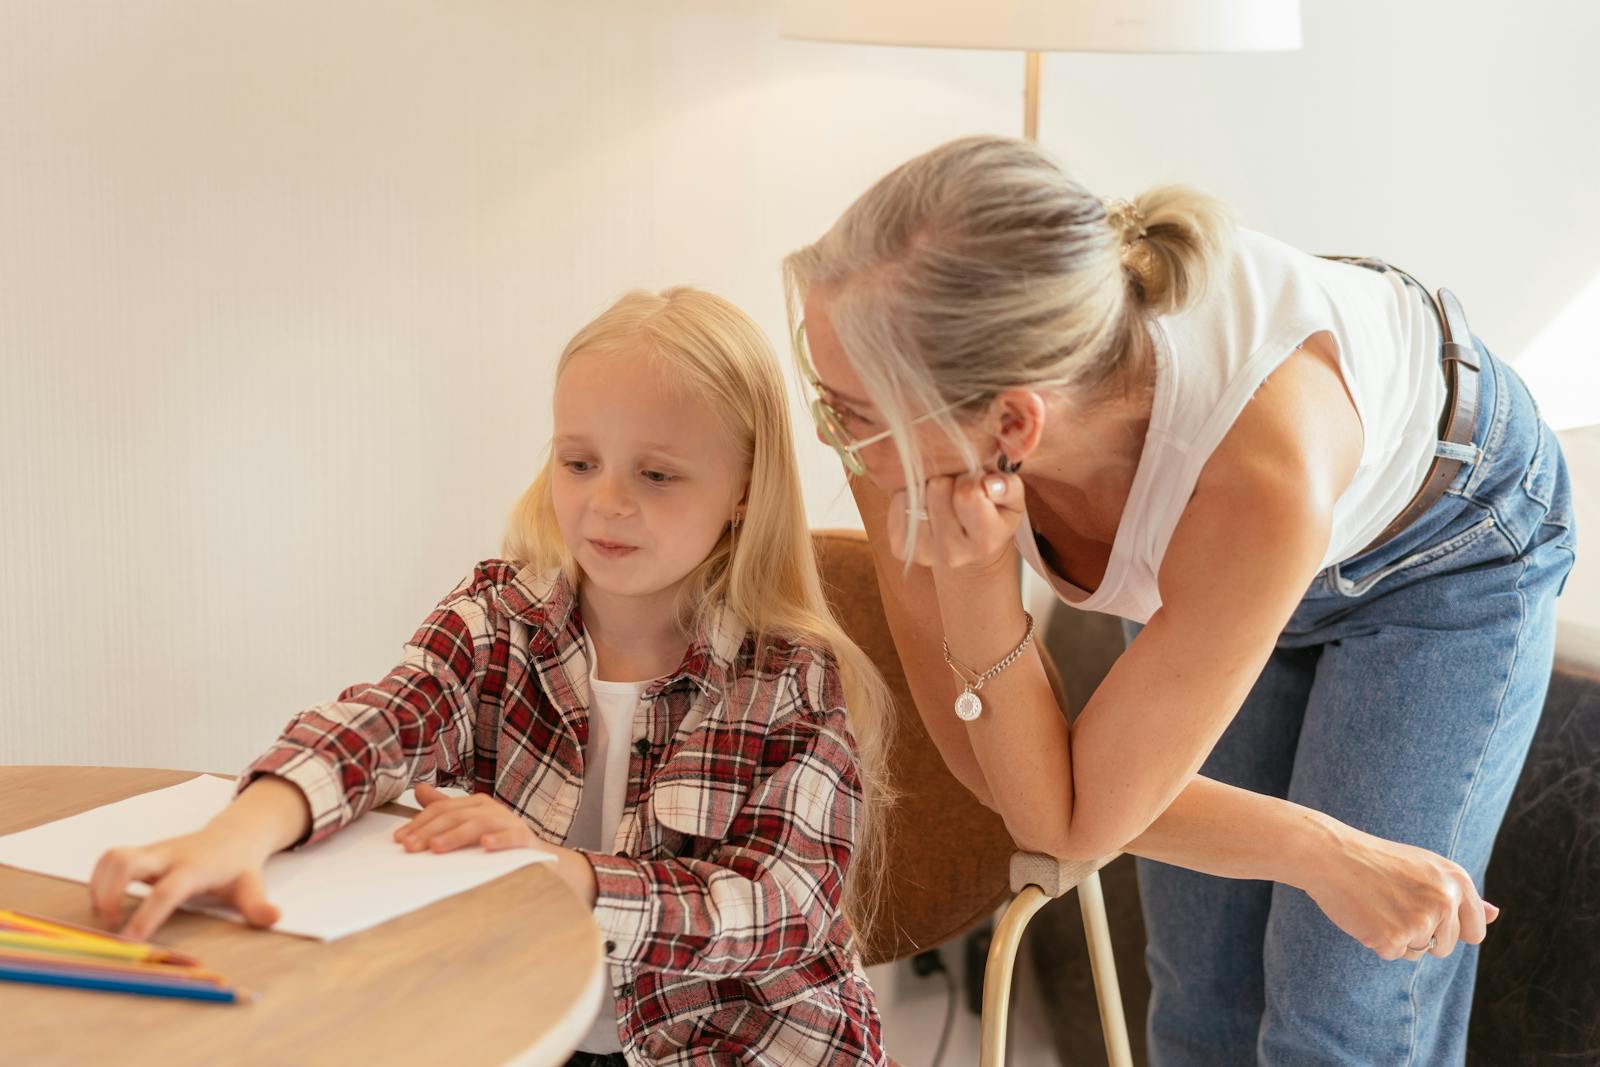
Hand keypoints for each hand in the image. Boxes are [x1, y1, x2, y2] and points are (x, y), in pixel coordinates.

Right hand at [89, 828, 279, 941]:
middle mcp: (168, 856)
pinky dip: (98, 882)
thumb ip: (258, 905)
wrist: (233, 835)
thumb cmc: (239, 868)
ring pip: (112, 857)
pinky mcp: (140, 854)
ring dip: (99, 887)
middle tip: (110, 926)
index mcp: (195, 868)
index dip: (147, 916)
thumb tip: (274, 917)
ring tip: (105, 918)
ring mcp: (152, 852)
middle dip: (109, 893)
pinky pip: (109, 860)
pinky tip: (105, 905)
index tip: (130, 942)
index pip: (167, 891)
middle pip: (127, 862)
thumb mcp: (252, 886)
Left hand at [396, 785, 597, 906]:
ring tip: (436, 848)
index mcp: (474, 804)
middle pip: (455, 816)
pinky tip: (485, 846)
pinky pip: (511, 837)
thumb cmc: (498, 839)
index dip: (419, 823)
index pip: (441, 809)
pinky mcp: (524, 838)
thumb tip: (418, 789)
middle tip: (410, 847)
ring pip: (477, 824)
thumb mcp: (468, 822)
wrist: (539, 859)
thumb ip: (444, 807)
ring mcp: (507, 821)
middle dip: (429, 831)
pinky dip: (498, 840)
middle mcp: (490, 808)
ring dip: (455, 835)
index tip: (399, 840)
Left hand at [885, 469, 1024, 574]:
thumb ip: (1009, 487)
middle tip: (957, 486)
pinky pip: (898, 500)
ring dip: (928, 485)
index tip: (976, 480)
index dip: (971, 477)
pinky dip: (909, 493)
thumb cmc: (993, 514)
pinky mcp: (901, 546)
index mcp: (986, 540)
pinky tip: (925, 502)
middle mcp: (952, 552)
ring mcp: (923, 552)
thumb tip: (989, 483)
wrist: (970, 547)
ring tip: (942, 494)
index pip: (968, 494)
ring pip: (916, 492)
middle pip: (938, 487)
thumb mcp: (1012, 501)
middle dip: (949, 478)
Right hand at [1306, 827, 1497, 960]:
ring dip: (1398, 938)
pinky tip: (1365, 914)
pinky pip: (1393, 954)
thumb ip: (1460, 895)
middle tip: (1391, 903)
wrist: (1331, 855)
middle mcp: (1444, 900)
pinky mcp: (1394, 938)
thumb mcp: (1425, 869)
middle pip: (1445, 946)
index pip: (1474, 931)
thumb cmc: (1376, 861)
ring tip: (1378, 906)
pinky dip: (1376, 940)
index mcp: (1455, 880)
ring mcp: (1420, 920)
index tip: (1424, 912)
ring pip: (1419, 951)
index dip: (1449, 929)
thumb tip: (1495, 915)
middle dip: (1420, 934)